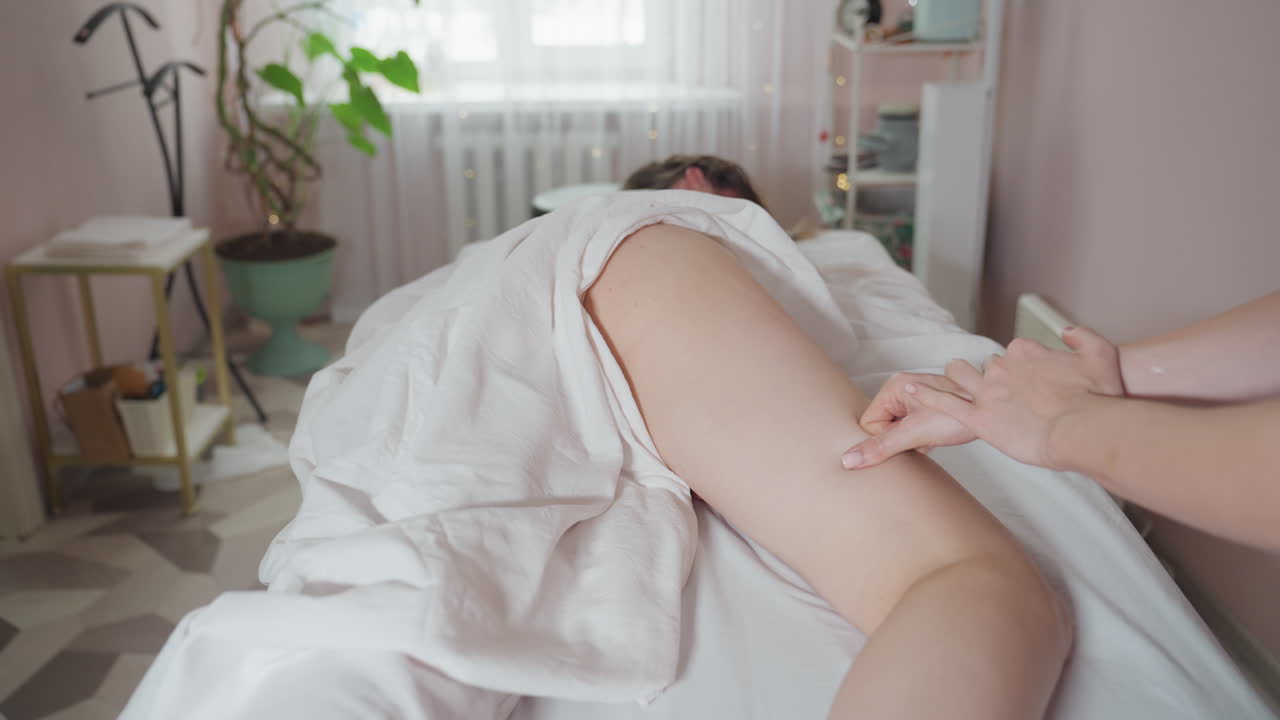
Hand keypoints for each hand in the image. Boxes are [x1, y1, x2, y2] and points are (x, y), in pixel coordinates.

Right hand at [843, 372, 977, 468]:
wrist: (998, 414)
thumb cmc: (959, 416)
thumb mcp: (915, 434)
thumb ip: (881, 447)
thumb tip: (848, 461)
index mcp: (894, 387)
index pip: (870, 423)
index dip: (887, 439)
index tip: (908, 440)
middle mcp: (903, 387)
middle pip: (884, 426)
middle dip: (900, 440)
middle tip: (922, 439)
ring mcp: (918, 396)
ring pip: (900, 429)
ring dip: (913, 440)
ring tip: (933, 436)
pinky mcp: (931, 406)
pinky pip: (914, 428)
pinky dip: (924, 437)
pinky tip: (939, 436)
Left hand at [906, 327, 1125, 469]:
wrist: (1082, 428)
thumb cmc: (1096, 399)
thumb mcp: (1100, 356)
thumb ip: (1083, 338)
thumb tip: (1069, 330)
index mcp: (1028, 353)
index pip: (1013, 353)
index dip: (1016, 368)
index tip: (1023, 381)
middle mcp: (1004, 368)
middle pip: (986, 365)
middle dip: (986, 375)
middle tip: (991, 390)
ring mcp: (988, 392)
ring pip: (961, 377)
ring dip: (954, 378)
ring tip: (950, 381)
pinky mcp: (978, 416)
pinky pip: (944, 402)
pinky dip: (925, 395)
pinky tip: (910, 391)